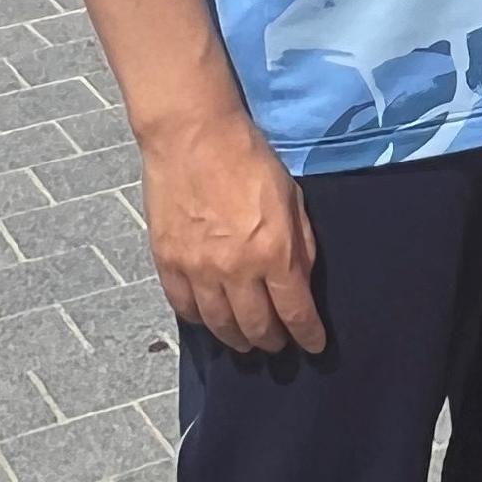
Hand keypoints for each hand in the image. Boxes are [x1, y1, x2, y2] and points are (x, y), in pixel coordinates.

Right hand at [139, 107, 324, 354]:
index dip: (307, 335)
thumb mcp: (292, 198)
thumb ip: (300, 244)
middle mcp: (235, 269)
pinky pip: (184, 307)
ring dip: (236, 338)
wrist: (193, 135)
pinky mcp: (168, 262)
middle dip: (272, 342)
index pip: (295, 312)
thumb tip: (301, 283)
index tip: (313, 345)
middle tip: (278, 345)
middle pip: (256, 327)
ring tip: (246, 340)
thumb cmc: (248, 158)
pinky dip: (200, 320)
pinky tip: (211, 319)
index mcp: (273, 252)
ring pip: (219, 325)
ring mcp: (197, 269)